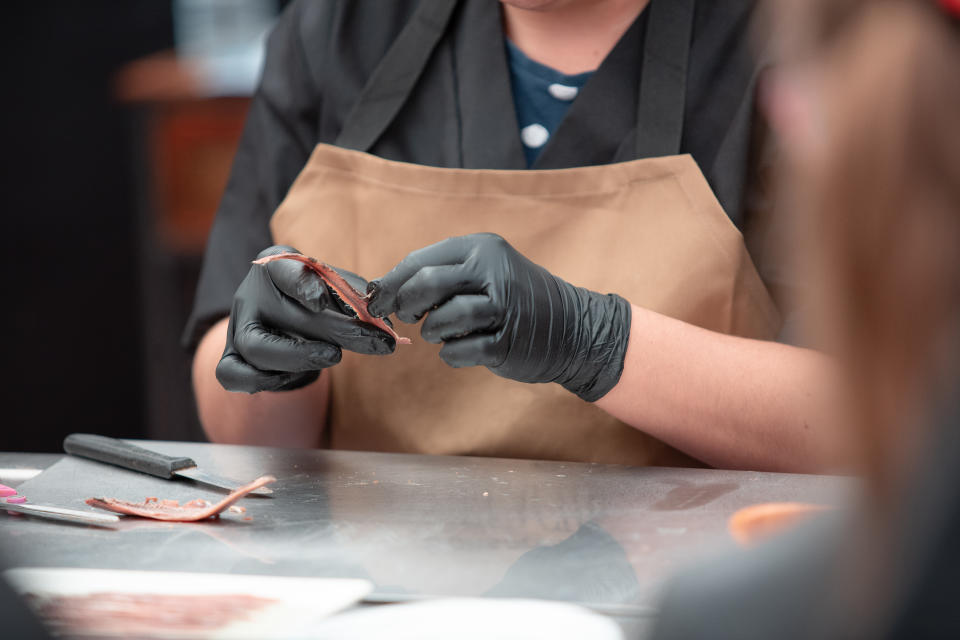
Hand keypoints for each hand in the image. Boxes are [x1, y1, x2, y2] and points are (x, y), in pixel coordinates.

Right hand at [216, 245, 395, 392]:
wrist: (281, 319)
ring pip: (257, 347)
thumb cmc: (315, 299)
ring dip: (301, 357)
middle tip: (375, 341)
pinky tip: (296, 376)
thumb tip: (384, 325)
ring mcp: (237, 327)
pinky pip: (233, 374)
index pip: (286, 272)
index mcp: (277, 267)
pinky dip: (264, 381)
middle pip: (286, 316)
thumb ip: (356, 301)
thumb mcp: (334, 288)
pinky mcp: (229, 357)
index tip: (322, 301)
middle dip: (338, 331)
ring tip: (335, 357)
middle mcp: (251, 295)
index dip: (304, 286)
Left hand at [367, 233, 630, 400]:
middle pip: (426, 284)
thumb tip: (386, 290)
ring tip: (444, 333)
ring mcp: (502, 308)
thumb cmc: (518, 301)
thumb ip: (443, 275)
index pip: (420, 260)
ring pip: (442, 319)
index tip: (376, 301)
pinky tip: (463, 350)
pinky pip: (459, 351)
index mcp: (482, 248)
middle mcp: (493, 272)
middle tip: (409, 317)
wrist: (574, 329)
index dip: (391, 283)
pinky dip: (452, 354)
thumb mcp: (487, 271)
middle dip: (408, 305)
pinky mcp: (507, 342)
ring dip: (434, 332)